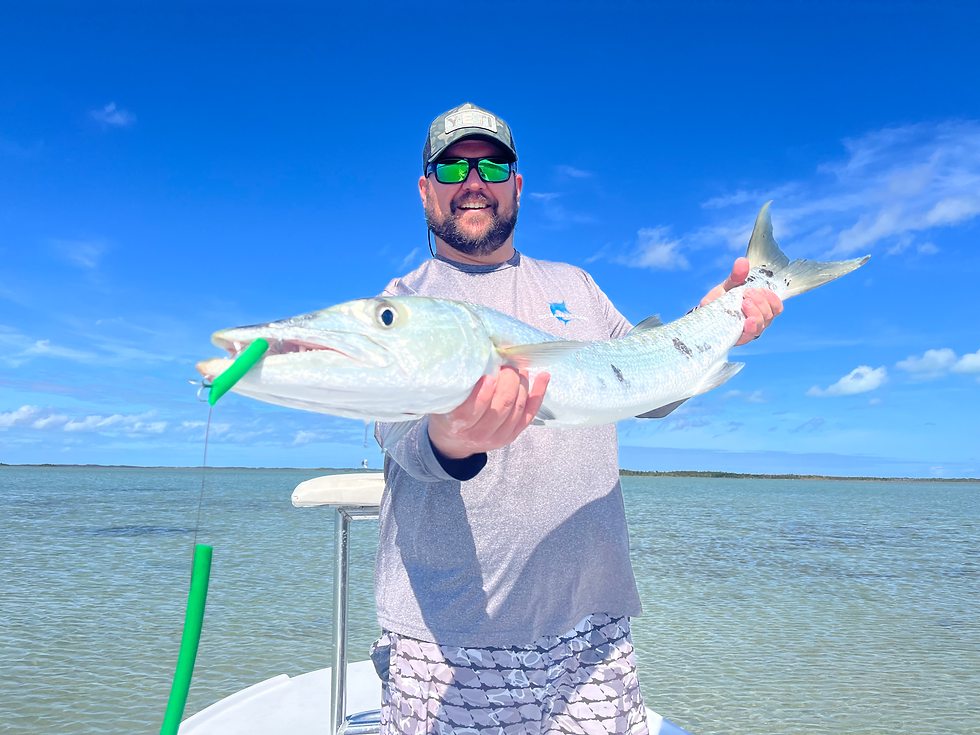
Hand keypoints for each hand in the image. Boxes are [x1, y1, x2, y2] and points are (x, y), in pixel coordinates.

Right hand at [428, 367, 550, 458]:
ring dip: (522, 383)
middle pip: (502, 405)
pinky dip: (538, 393)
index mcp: (459, 425)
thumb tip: (476, 358)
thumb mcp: (444, 403)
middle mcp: (480, 434)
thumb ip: (458, 388)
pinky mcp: (512, 435)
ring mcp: (499, 436)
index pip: (472, 410)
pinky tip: (543, 376)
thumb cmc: (447, 416)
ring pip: (517, 406)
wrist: (454, 444)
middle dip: (508, 380)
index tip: (488, 376)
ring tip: (518, 368)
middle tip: (505, 365)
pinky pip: (530, 413)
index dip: (484, 392)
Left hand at [701, 257, 783, 345]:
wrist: (701, 316)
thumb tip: (742, 261)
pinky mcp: (739, 338)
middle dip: (761, 302)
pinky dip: (751, 328)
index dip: (772, 298)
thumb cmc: (719, 301)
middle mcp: (758, 320)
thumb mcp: (727, 286)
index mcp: (759, 307)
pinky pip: (750, 335)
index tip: (760, 289)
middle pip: (770, 314)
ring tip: (744, 303)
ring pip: (762, 324)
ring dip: (756, 312)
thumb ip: (736, 276)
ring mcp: (749, 330)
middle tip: (747, 293)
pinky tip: (747, 321)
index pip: (776, 306)